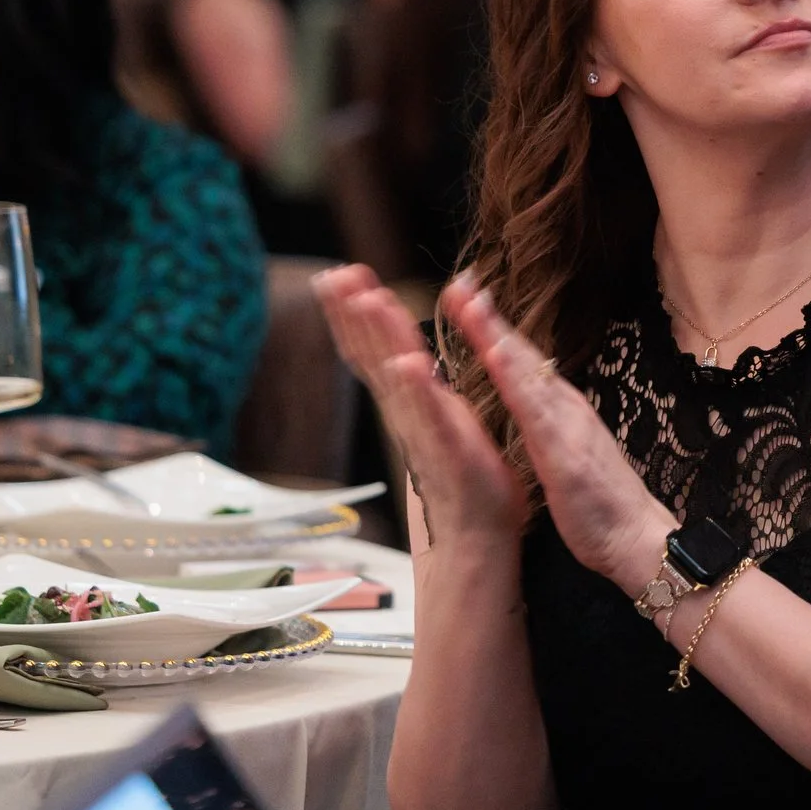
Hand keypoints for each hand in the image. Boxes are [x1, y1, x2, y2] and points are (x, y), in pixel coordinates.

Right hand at [312, 265, 526, 545]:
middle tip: (335, 274)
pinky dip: (417, 390)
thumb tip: (407, 352)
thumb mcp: (438, 418)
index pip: (373, 348)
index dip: (355, 312)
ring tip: (366, 299)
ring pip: (394, 376)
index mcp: (409, 401)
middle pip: (372, 354)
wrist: (475, 536)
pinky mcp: (449, 451)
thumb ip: (423, 385)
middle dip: (353, 313)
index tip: (340, 273)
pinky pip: (430, 417)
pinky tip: (407, 364)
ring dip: (378, 338)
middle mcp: (407, 413)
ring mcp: (424, 431)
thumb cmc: (463, 478)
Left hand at [437, 271, 678, 594]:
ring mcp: (566, 426)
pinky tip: (498, 360)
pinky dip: (516, 383)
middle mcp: (564, 407)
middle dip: (489, 317)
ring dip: (498, 337)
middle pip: (522, 355)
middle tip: (460, 282)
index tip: (466, 296)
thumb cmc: (601, 503)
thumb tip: (532, 402)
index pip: (522, 361)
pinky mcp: (565, 454)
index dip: (492, 328)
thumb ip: (550, 423)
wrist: (636, 538)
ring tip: (471, 304)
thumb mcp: (567, 452)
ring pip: (527, 373)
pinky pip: (536, 414)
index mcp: (559, 409)